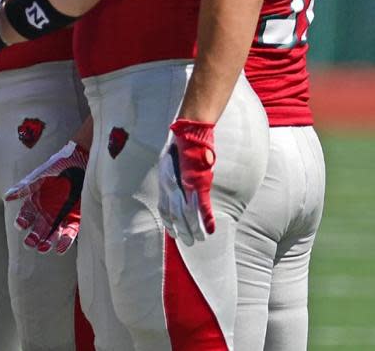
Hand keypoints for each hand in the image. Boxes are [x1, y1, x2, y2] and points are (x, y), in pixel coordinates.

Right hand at [4, 141, 87, 253]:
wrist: (82, 159)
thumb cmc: (59, 165)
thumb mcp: (40, 174)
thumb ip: (25, 187)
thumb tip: (7, 196)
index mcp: (36, 199)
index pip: (26, 214)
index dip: (22, 220)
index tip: (20, 225)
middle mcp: (47, 210)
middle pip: (37, 227)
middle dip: (33, 237)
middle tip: (30, 244)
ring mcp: (61, 215)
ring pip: (51, 233)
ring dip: (46, 242)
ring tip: (42, 248)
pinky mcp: (75, 218)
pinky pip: (69, 233)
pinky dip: (64, 242)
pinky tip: (59, 248)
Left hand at [157, 119, 216, 245]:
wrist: (190, 132)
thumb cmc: (183, 145)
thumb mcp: (172, 161)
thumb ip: (175, 176)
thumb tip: (179, 184)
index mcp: (164, 181)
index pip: (163, 207)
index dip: (168, 222)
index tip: (172, 233)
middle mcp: (170, 185)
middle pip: (174, 214)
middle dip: (181, 230)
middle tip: (188, 243)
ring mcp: (184, 185)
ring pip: (187, 214)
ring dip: (193, 229)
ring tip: (199, 240)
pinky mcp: (198, 183)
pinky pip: (202, 205)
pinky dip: (206, 219)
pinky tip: (211, 230)